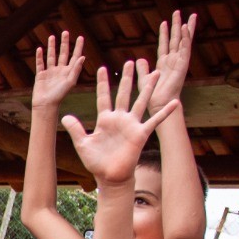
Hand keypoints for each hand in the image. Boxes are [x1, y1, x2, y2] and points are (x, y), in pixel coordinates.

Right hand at [32, 31, 84, 110]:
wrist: (46, 105)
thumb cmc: (59, 95)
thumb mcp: (70, 82)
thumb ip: (76, 69)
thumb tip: (82, 57)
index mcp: (69, 72)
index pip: (75, 56)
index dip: (78, 47)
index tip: (80, 37)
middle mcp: (60, 71)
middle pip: (63, 54)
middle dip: (64, 43)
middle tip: (65, 32)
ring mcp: (50, 73)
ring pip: (51, 56)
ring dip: (52, 47)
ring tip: (52, 36)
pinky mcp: (41, 75)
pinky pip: (40, 64)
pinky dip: (39, 56)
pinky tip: (40, 49)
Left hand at [61, 61, 178, 186]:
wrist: (110, 177)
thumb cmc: (96, 162)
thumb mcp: (82, 144)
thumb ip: (75, 129)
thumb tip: (64, 116)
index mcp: (105, 119)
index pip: (103, 97)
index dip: (102, 83)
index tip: (102, 68)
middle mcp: (119, 119)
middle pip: (123, 93)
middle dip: (127, 78)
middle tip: (130, 62)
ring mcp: (131, 125)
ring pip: (140, 101)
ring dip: (147, 87)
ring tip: (155, 73)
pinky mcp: (140, 134)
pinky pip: (154, 120)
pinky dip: (164, 112)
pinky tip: (175, 102)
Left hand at [148, 10, 196, 110]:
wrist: (158, 104)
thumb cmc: (151, 95)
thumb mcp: (144, 78)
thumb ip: (142, 68)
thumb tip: (139, 59)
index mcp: (164, 63)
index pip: (165, 44)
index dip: (164, 33)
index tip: (164, 22)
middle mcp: (173, 61)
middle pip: (176, 39)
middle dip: (177, 25)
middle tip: (178, 12)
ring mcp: (179, 62)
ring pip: (184, 41)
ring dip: (186, 28)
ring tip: (190, 16)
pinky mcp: (183, 65)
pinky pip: (185, 49)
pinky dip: (186, 38)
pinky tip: (186, 28)